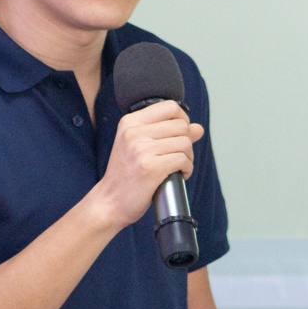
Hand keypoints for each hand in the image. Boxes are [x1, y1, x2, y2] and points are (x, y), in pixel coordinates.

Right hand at [94, 100, 204, 228]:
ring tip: (178, 166)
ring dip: (188, 157)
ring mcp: (141, 149)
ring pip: (185, 143)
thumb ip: (168, 133)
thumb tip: (198, 128)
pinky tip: (179, 174)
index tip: (181, 134)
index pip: (170, 107)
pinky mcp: (150, 167)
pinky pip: (183, 160)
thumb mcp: (140, 146)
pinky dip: (187, 169)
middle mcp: (134, 132)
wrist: (109, 201)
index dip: (183, 119)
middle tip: (180, 156)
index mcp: (130, 122)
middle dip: (188, 142)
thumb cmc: (125, 175)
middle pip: (181, 125)